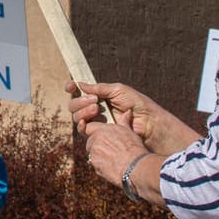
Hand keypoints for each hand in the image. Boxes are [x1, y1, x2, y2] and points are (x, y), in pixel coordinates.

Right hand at [66, 81, 198, 154]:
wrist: (147, 122)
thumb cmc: (136, 104)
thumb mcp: (118, 90)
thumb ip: (99, 88)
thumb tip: (81, 84)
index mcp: (99, 96)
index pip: (79, 92)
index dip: (71, 88)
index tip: (71, 85)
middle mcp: (95, 109)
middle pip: (74, 105)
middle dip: (80, 101)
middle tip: (94, 101)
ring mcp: (96, 121)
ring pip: (77, 116)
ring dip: (83, 110)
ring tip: (97, 108)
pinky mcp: (98, 134)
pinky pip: (83, 130)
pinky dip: (81, 124)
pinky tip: (85, 121)